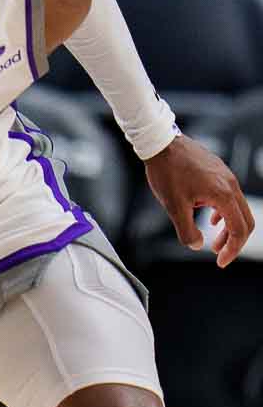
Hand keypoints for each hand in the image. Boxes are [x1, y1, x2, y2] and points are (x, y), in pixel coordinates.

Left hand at [145, 135, 253, 267]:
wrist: (162, 144)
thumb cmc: (167, 172)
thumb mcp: (173, 207)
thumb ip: (187, 231)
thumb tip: (197, 245)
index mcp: (222, 194)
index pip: (239, 228)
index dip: (233, 249)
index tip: (221, 261)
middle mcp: (230, 184)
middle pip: (245, 219)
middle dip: (234, 241)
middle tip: (219, 254)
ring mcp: (226, 177)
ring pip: (237, 208)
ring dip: (228, 227)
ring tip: (214, 240)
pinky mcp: (219, 172)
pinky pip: (229, 197)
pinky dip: (223, 212)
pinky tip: (210, 219)